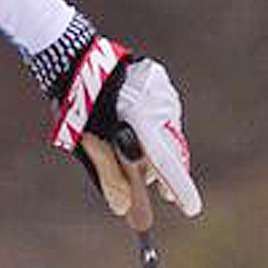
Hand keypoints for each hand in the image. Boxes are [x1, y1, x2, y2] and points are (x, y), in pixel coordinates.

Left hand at [44, 31, 201, 221]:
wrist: (75, 57)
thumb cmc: (79, 104)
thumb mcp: (89, 143)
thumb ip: (108, 176)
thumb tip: (122, 209)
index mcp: (139, 120)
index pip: (164, 163)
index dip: (180, 188)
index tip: (192, 209)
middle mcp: (157, 104)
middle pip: (170, 150)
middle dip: (166, 175)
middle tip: (167, 195)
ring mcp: (162, 90)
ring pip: (168, 132)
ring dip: (159, 149)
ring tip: (141, 157)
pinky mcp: (161, 80)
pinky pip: (165, 113)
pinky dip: (157, 127)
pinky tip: (138, 127)